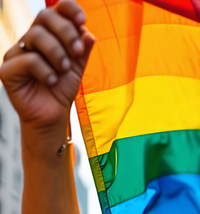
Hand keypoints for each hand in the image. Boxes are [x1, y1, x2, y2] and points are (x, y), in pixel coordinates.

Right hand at [0, 0, 94, 130]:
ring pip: (35, 36)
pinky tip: (52, 81)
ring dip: (56, 53)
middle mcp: (30, 40)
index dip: (68, 9)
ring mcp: (17, 53)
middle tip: (77, 52)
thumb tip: (88, 33)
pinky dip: (45, 70)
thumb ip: (82, 50)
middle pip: (44, 18)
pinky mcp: (8, 70)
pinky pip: (27, 60)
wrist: (52, 115)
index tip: (82, 20)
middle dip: (66, 32)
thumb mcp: (77, 68)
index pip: (54, 10)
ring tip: (64, 70)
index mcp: (47, 35)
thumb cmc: (62, 89)